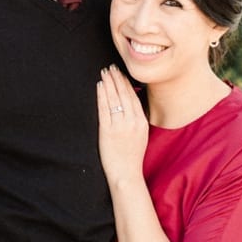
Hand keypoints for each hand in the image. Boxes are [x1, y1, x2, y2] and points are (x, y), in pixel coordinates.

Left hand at [97, 66, 147, 185]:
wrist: (126, 174)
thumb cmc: (132, 157)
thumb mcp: (141, 136)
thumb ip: (137, 120)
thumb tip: (130, 106)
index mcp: (142, 122)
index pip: (134, 97)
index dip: (126, 83)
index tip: (121, 73)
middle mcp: (132, 121)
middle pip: (124, 94)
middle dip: (117, 78)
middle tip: (111, 67)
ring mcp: (120, 126)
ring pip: (114, 98)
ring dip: (109, 83)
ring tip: (104, 72)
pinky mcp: (107, 131)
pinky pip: (104, 108)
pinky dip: (102, 95)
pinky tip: (99, 86)